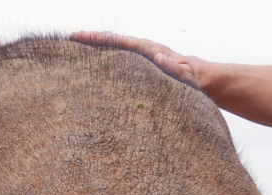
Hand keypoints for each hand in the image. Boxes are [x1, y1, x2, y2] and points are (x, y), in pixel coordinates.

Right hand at [70, 31, 203, 88]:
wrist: (200, 78)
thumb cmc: (192, 80)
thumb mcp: (185, 76)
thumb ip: (174, 68)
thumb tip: (158, 58)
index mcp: (149, 51)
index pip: (121, 42)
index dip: (101, 39)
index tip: (81, 38)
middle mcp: (144, 50)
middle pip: (114, 41)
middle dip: (93, 39)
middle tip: (71, 39)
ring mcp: (142, 57)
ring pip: (116, 48)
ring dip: (98, 48)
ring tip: (77, 48)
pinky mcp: (142, 66)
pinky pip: (121, 59)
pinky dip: (107, 57)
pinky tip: (95, 63)